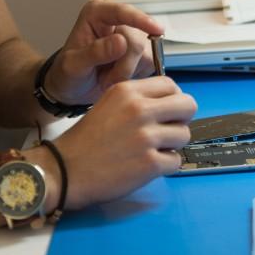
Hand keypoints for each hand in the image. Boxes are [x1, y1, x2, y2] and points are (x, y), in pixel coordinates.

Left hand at [46, 0, 162, 105]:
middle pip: (137, 41)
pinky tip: (118, 79)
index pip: (122, 12)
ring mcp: (131, 37)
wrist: (72, 89)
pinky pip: (150, 66)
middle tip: (104, 80)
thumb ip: (95, 52)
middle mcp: (117, 21)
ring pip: (146, 55)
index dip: (140, 20)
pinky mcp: (141, 54)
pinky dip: (134, 77)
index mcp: (96, 14)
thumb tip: (121, 42)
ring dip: (127, 74)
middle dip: (123, 65)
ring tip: (107, 79)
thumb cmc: (68, 73)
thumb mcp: (73, 65)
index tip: (157, 29)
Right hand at [52, 77, 195, 208]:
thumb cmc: (85, 140)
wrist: (66, 170)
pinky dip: (165, 165)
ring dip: (173, 144)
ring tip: (154, 149)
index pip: (171, 84)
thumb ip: (136, 98)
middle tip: (169, 129)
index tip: (168, 110)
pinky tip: (148, 165)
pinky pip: (175, 161)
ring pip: (184, 134)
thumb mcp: (108, 103)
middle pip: (188, 105)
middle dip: (182, 118)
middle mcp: (139, 110)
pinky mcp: (149, 164)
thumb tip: (168, 101)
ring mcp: (146, 137)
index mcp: (128, 91)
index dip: (174, 98)